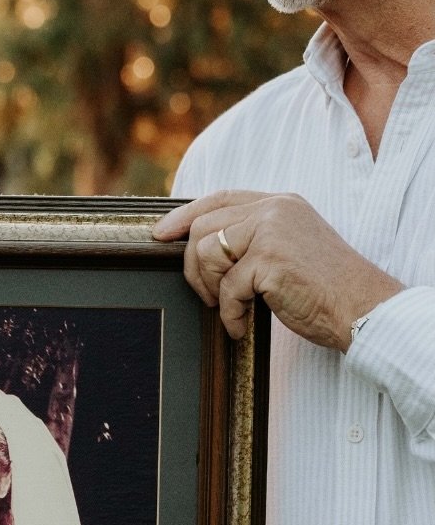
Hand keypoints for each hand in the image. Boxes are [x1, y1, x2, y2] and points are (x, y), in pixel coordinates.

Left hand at [153, 191, 402, 350]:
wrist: (363, 309)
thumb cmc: (326, 289)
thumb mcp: (288, 249)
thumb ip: (254, 238)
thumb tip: (202, 249)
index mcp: (280, 203)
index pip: (219, 198)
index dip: (184, 215)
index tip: (161, 235)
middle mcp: (275, 209)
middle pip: (203, 227)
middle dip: (194, 268)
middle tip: (208, 296)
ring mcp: (272, 231)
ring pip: (207, 253)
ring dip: (210, 290)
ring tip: (230, 309)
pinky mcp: (270, 259)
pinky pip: (227, 288)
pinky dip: (230, 314)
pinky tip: (242, 326)